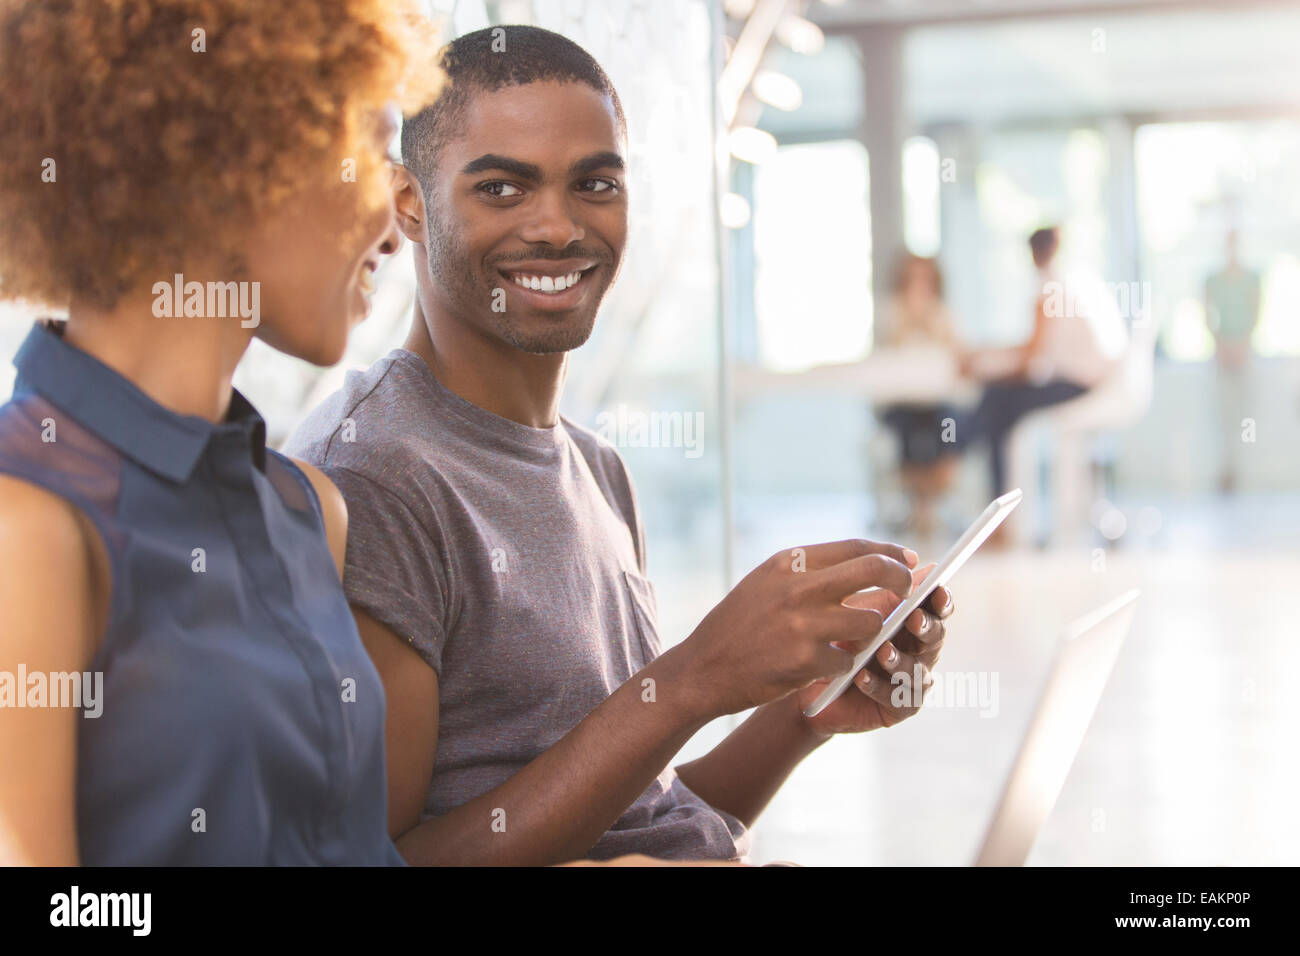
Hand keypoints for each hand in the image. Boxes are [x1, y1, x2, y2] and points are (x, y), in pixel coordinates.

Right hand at [677, 540, 917, 717]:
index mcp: (789, 562)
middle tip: (908, 592)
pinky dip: (842, 664)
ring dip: (870, 632)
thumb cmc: (740, 624)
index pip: (856, 547)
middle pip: (875, 570)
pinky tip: (820, 665)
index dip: (890, 553)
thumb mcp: (768, 583)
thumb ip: (812, 572)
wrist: (703, 668)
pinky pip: (848, 659)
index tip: (907, 560)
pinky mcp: (805, 661)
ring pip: (871, 621)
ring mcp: (803, 624)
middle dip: (901, 580)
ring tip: (850, 639)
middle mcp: (798, 587)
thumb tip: (868, 561)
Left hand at [798, 563, 953, 735]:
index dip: (941, 599)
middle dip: (927, 627)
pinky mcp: (898, 708)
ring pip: (918, 671)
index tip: (936, 590)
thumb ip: (884, 589)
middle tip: (913, 619)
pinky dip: (879, 686)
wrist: (806, 678)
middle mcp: (919, 650)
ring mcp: (911, 680)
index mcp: (913, 620)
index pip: (936, 607)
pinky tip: (861, 676)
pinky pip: (896, 699)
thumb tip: (918, 562)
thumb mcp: (854, 608)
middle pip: (936, 637)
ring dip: (900, 660)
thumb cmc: (834, 634)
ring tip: (881, 651)